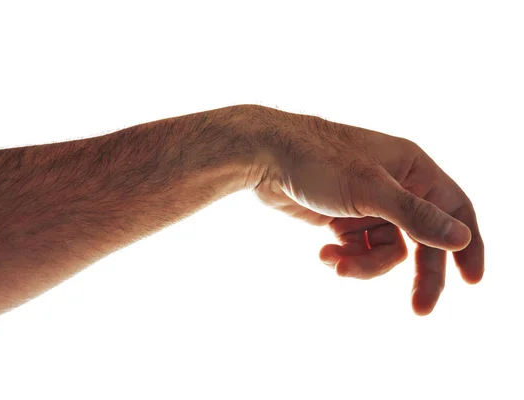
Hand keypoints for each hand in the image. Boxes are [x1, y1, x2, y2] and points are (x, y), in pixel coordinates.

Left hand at [248, 105, 483, 314]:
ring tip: (336, 264)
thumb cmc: (319, 161)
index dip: (467, 243)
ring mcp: (369, 205)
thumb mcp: (370, 189)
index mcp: (413, 170)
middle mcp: (396, 187)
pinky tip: (323, 253)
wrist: (266, 158)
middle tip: (420, 309)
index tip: (471, 281)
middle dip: (419, 274)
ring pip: (385, 250)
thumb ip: (415, 216)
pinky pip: (357, 250)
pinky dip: (343, 256)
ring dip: (363, 263)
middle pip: (420, 240)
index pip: (455, 209)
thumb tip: (461, 238)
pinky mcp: (344, 219)